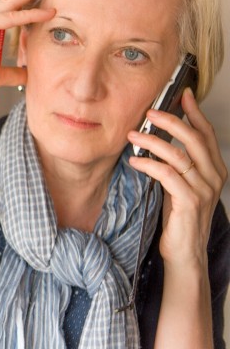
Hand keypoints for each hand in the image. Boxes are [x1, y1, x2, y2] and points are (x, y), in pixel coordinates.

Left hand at [127, 88, 227, 269]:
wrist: (184, 253)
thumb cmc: (178, 218)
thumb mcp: (179, 185)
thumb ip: (176, 164)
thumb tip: (155, 140)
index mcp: (215, 170)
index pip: (207, 134)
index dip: (194, 113)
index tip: (181, 95)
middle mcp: (214, 177)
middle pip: (195, 138)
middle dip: (171, 121)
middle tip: (148, 112)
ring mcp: (204, 189)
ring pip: (179, 154)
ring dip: (153, 141)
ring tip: (132, 135)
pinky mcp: (189, 202)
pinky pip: (168, 175)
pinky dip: (149, 164)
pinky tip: (133, 161)